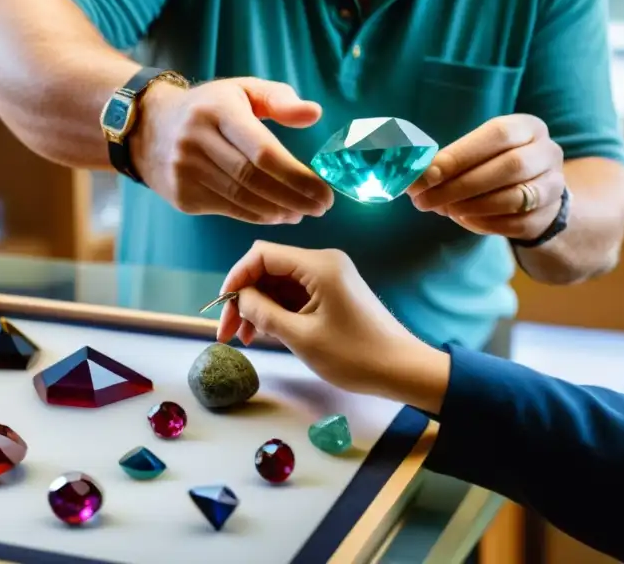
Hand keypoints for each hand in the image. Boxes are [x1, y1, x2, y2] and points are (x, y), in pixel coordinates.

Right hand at [130, 77, 333, 223]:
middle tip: (321, 207)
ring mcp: (185, 171)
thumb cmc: (210, 107)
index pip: (263, 151)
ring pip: (242, 199)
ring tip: (302, 212)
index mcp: (218, 111)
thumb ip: (280, 99)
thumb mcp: (242, 90)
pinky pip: (229, 210)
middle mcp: (196, 141)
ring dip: (279, 211)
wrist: (149, 127)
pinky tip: (278, 214)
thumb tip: (315, 114)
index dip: (297, 176)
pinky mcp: (182, 196)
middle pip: (254, 180)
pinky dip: (258, 216)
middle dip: (294, 198)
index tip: (324, 191)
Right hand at [215, 241, 446, 407]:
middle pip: (269, 268)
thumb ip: (265, 313)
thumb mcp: (301, 337)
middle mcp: (323, 261)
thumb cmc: (355, 355)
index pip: (262, 254)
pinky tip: (267, 334)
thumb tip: (240, 299)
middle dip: (245, 298)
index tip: (222, 308)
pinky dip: (278, 310)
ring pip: (280, 283)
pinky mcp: (333, 291)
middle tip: (227, 333)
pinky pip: (295, 293)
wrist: (401, 369)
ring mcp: (329, 276)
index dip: (236, 278)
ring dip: (259, 307)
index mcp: (319, 265)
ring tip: (246, 339)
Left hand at [406, 114, 564, 239]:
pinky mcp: (549, 215)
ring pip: (514, 197)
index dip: (460, 155)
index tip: (427, 174)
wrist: (536, 194)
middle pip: (508, 167)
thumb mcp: (477, 152)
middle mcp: (548, 152)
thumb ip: (449, 160)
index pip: (497, 135)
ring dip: (471, 206)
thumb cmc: (494, 166)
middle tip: (424, 200)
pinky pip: (516, 223)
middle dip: (460, 185)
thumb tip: (410, 175)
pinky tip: (462, 218)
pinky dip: (484, 223)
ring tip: (442, 208)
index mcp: (528, 127)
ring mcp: (553, 185)